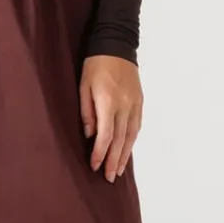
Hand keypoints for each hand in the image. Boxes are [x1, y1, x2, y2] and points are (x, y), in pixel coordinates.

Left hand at [79, 56, 143, 181]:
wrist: (117, 44)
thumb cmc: (95, 65)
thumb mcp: (83, 86)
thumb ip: (87, 112)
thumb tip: (90, 135)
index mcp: (108, 101)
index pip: (105, 135)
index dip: (100, 153)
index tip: (94, 166)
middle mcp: (124, 105)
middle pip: (119, 140)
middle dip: (113, 160)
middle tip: (108, 178)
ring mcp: (134, 104)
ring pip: (130, 136)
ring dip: (124, 155)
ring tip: (118, 171)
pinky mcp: (140, 102)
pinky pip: (136, 126)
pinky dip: (132, 141)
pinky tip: (127, 152)